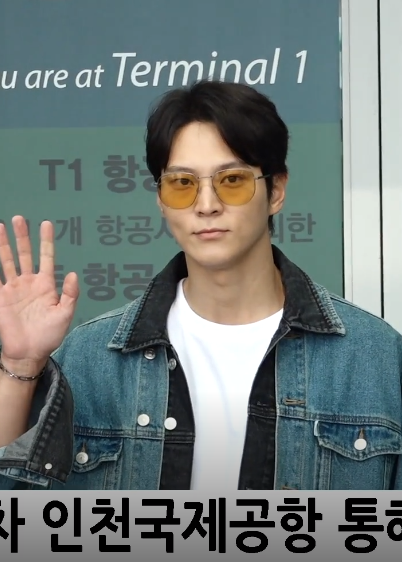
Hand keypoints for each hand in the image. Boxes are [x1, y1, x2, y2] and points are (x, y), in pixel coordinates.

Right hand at [0, 216, 78, 370]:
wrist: (29, 353)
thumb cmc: (49, 335)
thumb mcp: (65, 315)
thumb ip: (70, 295)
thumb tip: (72, 274)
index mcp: (45, 284)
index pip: (46, 257)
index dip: (46, 241)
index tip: (46, 224)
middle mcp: (28, 283)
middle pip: (25, 254)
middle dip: (22, 237)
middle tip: (19, 218)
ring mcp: (13, 289)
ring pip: (7, 261)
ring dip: (3, 245)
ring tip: (0, 226)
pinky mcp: (0, 297)